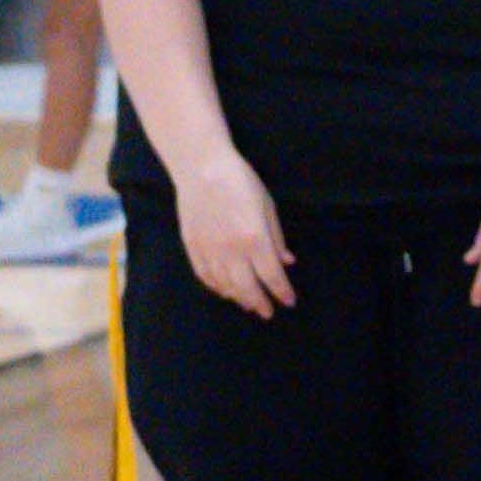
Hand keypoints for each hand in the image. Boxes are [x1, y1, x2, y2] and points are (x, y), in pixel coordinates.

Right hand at [172, 156, 296, 317]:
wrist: (201, 168)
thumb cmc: (240, 182)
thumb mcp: (267, 207)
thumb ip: (277, 238)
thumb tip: (287, 263)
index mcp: (254, 239)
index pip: (271, 276)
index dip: (282, 292)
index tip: (289, 302)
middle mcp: (231, 250)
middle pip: (247, 288)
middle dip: (260, 303)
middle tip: (268, 312)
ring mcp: (209, 250)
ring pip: (224, 286)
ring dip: (238, 298)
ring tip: (249, 303)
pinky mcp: (192, 246)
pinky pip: (205, 276)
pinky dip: (216, 287)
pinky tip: (225, 291)